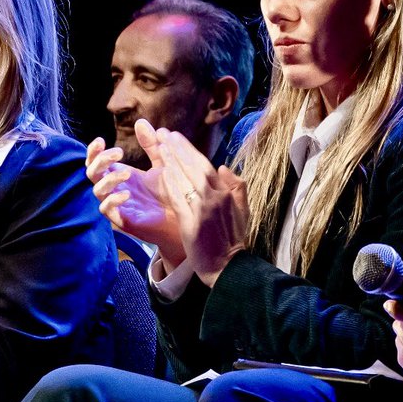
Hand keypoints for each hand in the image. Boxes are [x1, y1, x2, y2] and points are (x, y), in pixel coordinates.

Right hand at [86, 121, 183, 262]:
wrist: (182, 218)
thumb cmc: (169, 191)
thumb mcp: (162, 162)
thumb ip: (151, 144)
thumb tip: (141, 121)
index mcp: (118, 174)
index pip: (96, 161)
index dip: (93, 150)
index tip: (101, 140)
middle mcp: (113, 188)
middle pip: (92, 173)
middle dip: (100, 161)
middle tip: (118, 153)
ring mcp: (115, 204)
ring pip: (97, 190)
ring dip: (108, 179)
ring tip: (127, 173)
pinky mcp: (121, 219)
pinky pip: (106, 209)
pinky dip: (113, 200)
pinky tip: (127, 193)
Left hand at [158, 130, 247, 285]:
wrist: (228, 267)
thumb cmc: (232, 239)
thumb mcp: (242, 211)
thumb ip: (236, 187)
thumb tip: (224, 166)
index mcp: (227, 194)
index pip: (206, 166)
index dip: (189, 150)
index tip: (176, 137)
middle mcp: (216, 198)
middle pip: (195, 168)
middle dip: (178, 149)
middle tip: (164, 133)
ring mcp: (204, 210)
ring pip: (186, 180)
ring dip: (172, 161)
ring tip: (160, 145)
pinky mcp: (192, 223)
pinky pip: (179, 199)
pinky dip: (171, 184)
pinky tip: (161, 172)